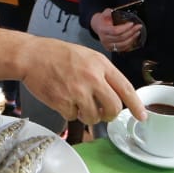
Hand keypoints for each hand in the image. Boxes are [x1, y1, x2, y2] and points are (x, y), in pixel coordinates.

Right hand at [22, 38, 144, 124]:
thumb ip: (102, 73)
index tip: (142, 116)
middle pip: (113, 108)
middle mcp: (92, 78)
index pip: (126, 88)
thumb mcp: (87, 56)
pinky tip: (63, 100)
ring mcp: (77, 92)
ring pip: (94, 117)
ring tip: (78, 104)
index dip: (136, 105)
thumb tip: (116, 94)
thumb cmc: (57, 54)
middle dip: (109, 115)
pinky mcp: (63, 102)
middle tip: (103, 113)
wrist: (31, 56)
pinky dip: (70, 113)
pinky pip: (74, 117)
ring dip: (88, 116)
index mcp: (101, 65)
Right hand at [90, 11, 141, 53]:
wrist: (98, 26)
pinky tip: (134, 38)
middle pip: (120, 38)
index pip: (115, 31)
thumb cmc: (103, 20)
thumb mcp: (104, 13)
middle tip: (138, 26)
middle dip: (131, 32)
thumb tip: (112, 11)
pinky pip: (123, 48)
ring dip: (132, 38)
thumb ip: (108, 12)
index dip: (125, 28)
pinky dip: (130, 44)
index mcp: (103, 30)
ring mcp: (108, 45)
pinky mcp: (111, 49)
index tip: (131, 23)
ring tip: (137, 32)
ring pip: (123, 44)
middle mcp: (104, 39)